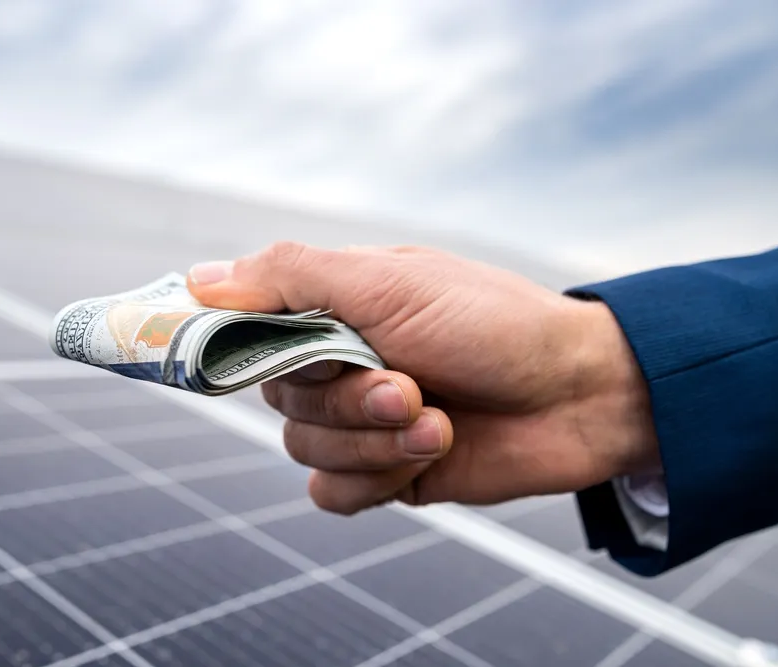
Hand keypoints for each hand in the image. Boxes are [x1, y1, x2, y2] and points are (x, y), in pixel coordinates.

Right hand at [188, 243, 659, 513]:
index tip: (223, 353)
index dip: (232, 345)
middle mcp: (342, 363)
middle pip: (277, 398)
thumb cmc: (493, 322)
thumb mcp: (388, 281)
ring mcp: (363, 421)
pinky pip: (330, 493)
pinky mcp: (385, 472)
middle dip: (345, 399)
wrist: (579, 395)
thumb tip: (198, 279)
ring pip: (304, 448)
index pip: (246, 328)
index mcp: (336, 308)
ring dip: (372, 440)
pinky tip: (425, 457)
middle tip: (409, 384)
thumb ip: (291, 277)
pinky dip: (372, 479)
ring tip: (436, 418)